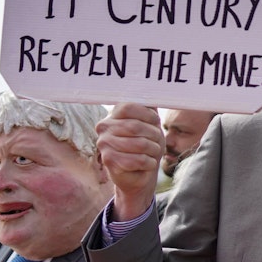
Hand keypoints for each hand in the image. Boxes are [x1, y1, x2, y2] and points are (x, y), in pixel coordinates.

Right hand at [95, 103, 164, 219]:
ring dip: (154, 150)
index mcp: (113, 115)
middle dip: (154, 135)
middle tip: (157, 142)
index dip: (147, 114)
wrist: (139, 173)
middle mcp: (104, 127)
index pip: (128, 107)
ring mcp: (104, 144)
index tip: (156, 122)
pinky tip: (147, 163)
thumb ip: (150, 108)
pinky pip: (138, 160)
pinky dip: (149, 162)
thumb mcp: (150, 124)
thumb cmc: (146, 145)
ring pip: (139, 144)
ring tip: (153, 152)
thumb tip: (154, 89)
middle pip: (136, 126)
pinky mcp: (109, 160)